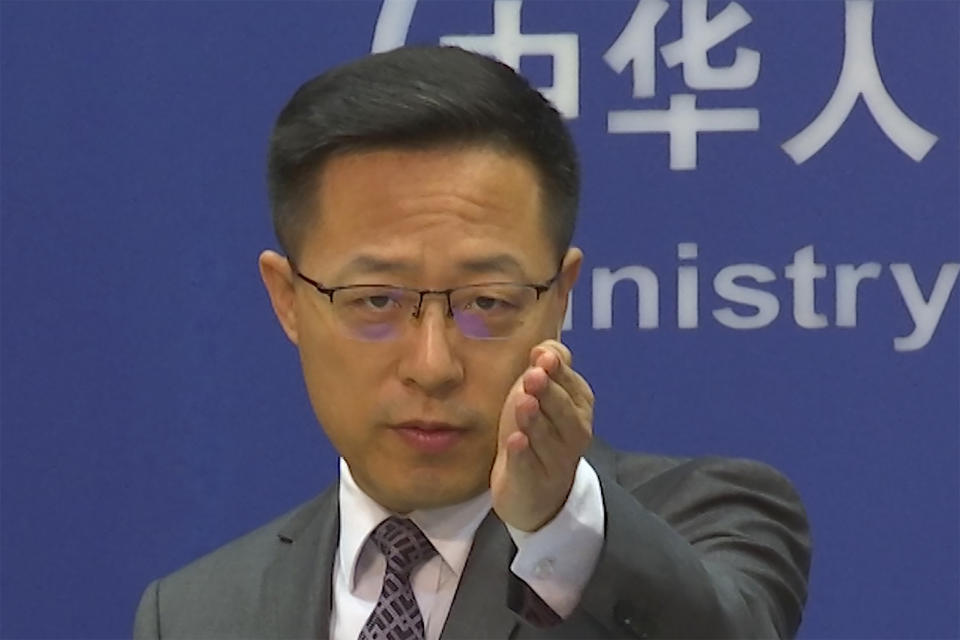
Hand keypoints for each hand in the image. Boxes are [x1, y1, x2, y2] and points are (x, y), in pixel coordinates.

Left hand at [490, 340, 594, 531]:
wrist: (534, 491)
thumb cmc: (538, 431)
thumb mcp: (543, 393)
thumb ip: (549, 366)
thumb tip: (547, 346)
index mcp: (579, 407)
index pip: (572, 386)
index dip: (557, 371)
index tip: (542, 356)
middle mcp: (574, 434)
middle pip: (564, 412)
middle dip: (549, 393)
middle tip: (533, 376)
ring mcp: (555, 461)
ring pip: (546, 439)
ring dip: (535, 420)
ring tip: (524, 403)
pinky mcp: (533, 483)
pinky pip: (528, 467)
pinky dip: (522, 454)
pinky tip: (515, 441)